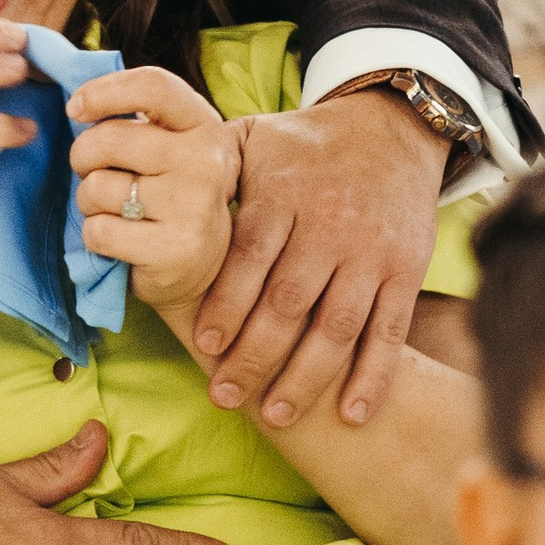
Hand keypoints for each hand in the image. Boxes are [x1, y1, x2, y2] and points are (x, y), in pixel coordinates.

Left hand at [67, 65, 241, 310]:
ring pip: (97, 187)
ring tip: (113, 211)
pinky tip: (120, 240)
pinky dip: (95, 237)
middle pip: (109, 139)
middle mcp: (206, 161)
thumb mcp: (169, 146)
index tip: (75, 109)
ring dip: (88, 202)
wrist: (205, 269)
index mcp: (204, 125)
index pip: (152, 87)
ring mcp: (194, 207)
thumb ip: (136, 118)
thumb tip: (76, 103)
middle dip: (82, 157)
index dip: (103, 92)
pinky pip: (99, 231)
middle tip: (93, 173)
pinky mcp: (175, 250)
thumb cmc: (171, 194)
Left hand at [175, 86, 449, 434]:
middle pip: (288, 301)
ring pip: (336, 325)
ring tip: (275, 414)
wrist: (389, 130)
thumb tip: (138, 192)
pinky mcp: (405, 270)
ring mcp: (370, 251)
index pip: (249, 256)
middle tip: (223, 395)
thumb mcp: (250, 140)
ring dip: (306, 377)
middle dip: (255, 355)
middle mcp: (329, 225)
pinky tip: (351, 414)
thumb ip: (203, 170)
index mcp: (283, 194)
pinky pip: (389, 331)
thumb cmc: (302, 146)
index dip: (227, 303)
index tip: (204, 344)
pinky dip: (373, 377)